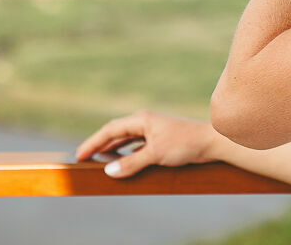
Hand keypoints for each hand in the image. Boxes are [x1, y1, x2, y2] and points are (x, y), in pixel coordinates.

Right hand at [75, 110, 217, 178]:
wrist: (210, 142)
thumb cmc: (185, 143)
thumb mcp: (155, 154)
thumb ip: (132, 162)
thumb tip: (109, 171)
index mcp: (141, 119)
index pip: (110, 130)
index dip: (93, 142)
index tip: (80, 154)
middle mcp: (144, 122)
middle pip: (115, 132)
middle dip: (99, 144)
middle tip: (83, 157)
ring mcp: (152, 130)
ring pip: (125, 139)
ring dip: (112, 148)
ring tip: (98, 159)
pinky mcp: (159, 139)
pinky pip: (135, 145)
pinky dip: (125, 152)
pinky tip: (122, 160)